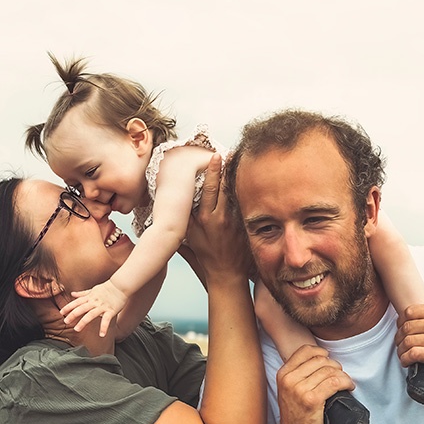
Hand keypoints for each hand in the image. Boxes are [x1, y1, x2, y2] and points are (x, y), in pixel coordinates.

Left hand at [61, 280, 127, 337]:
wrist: (121, 285)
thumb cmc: (107, 288)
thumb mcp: (93, 290)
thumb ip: (82, 293)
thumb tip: (72, 294)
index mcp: (90, 297)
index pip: (77, 302)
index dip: (68, 307)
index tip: (61, 313)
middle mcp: (94, 302)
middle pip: (81, 308)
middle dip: (72, 315)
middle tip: (65, 322)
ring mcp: (102, 306)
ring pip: (90, 314)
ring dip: (83, 322)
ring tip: (76, 329)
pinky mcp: (111, 311)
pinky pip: (106, 320)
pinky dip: (104, 327)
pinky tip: (101, 335)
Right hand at [185, 154, 252, 284]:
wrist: (226, 273)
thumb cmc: (205, 254)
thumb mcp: (189, 237)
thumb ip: (184, 218)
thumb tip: (175, 202)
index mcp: (205, 218)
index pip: (209, 189)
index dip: (212, 171)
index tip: (215, 155)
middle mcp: (221, 217)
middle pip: (225, 186)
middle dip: (228, 167)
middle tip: (231, 150)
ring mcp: (235, 220)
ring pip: (236, 192)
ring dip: (237, 176)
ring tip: (240, 158)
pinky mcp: (245, 224)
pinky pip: (245, 203)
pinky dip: (244, 190)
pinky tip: (248, 178)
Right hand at [273, 345, 356, 423]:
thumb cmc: (296, 417)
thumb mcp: (290, 391)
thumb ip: (299, 374)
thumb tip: (324, 358)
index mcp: (283, 374)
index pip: (306, 350)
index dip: (322, 353)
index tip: (330, 362)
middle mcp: (289, 379)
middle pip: (321, 359)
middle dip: (335, 366)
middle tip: (340, 377)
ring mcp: (299, 390)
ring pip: (329, 370)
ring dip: (343, 375)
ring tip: (346, 383)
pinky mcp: (311, 400)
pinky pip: (335, 382)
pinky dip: (346, 383)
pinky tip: (349, 388)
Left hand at [394, 305, 423, 391]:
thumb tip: (407, 319)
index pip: (411, 311)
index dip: (401, 322)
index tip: (401, 331)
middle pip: (407, 326)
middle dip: (398, 338)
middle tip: (400, 346)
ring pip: (408, 341)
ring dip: (401, 351)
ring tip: (403, 356)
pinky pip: (414, 354)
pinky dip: (405, 359)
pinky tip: (407, 362)